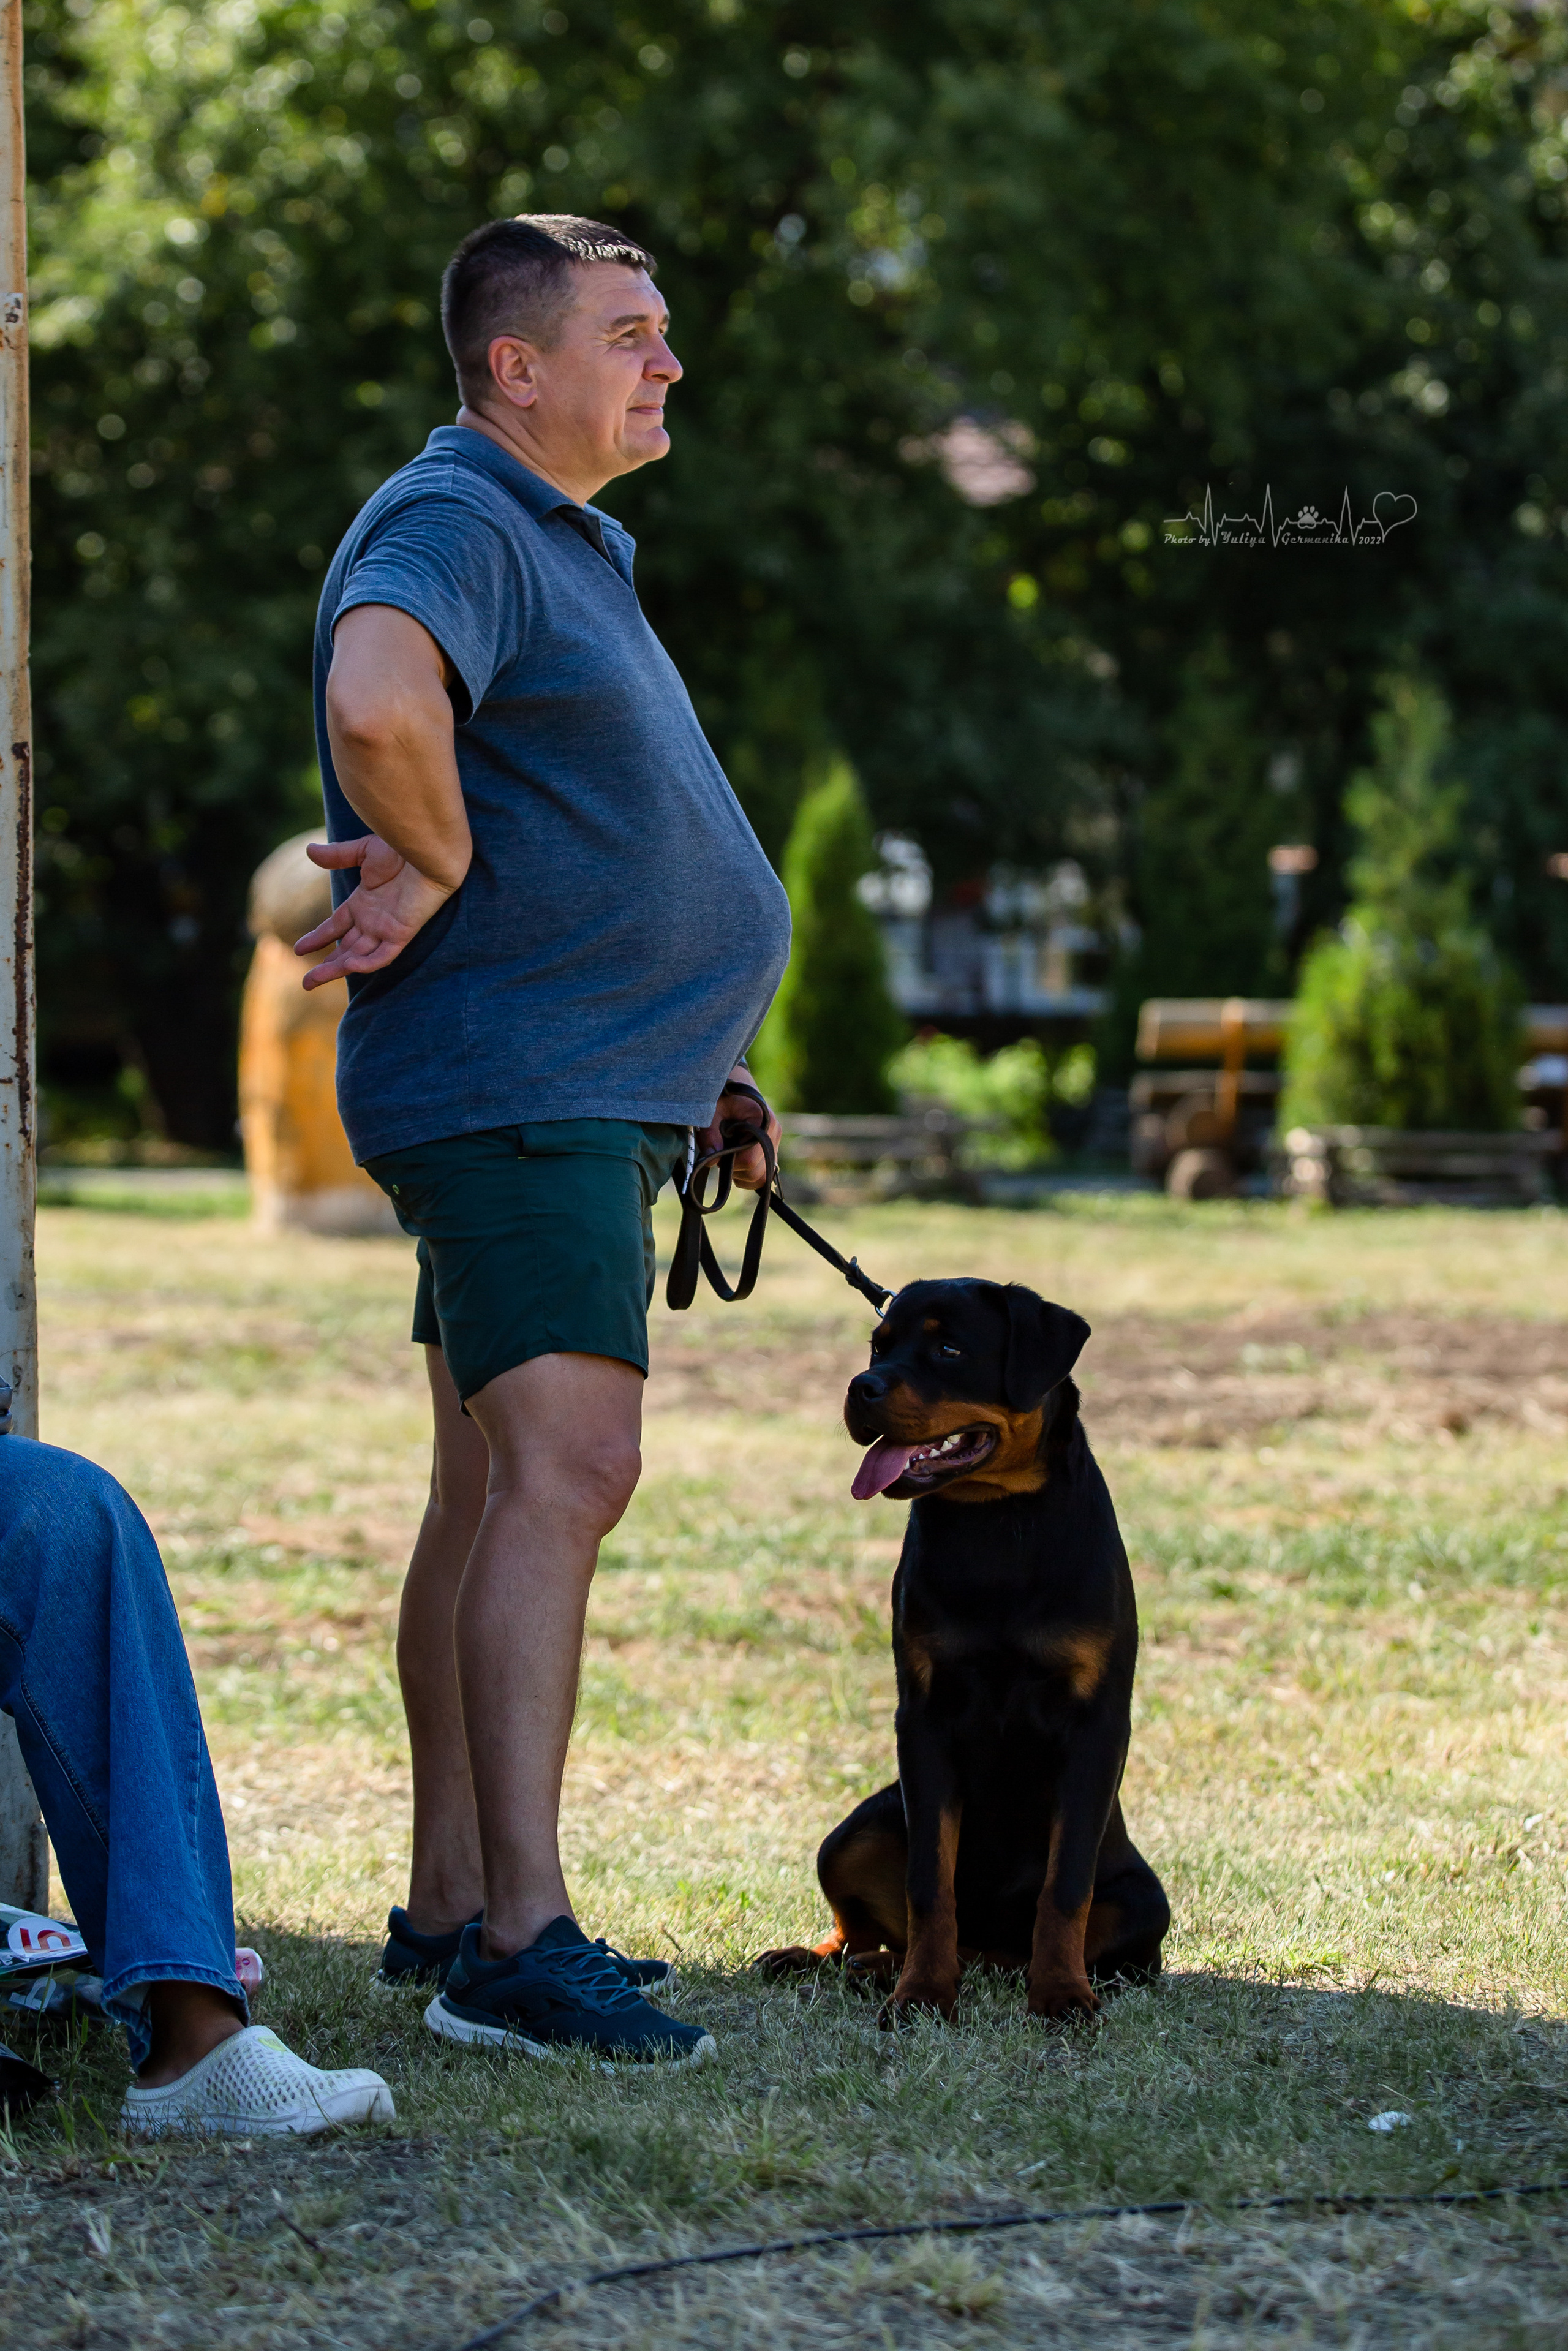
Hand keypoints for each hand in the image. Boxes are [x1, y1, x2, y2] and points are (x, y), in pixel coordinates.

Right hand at [294, 835, 457, 989]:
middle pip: (346, 949)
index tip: (299, 950)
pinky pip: (384, 955)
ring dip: (337, 969)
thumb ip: (338, 856)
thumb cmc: (402, 847)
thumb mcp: (364, 851)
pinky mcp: (401, 932)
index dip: (319, 938)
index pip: (337, 927)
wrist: (426, 848)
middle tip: (306, 983)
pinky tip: (350, 966)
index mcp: (363, 903)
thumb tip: (309, 851)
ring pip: (359, 956)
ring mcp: (386, 928)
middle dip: (326, 966)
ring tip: (313, 981)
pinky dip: (368, 963)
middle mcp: (373, 919)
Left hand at [699, 1067, 780, 1192]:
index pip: (748, 1160)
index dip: (730, 1163)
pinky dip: (750, 1172)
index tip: (717, 1153)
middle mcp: (774, 1134)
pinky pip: (765, 1171)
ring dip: (743, 1173)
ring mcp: (775, 1142)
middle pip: (757, 1172)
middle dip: (736, 1170)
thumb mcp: (711, 1111)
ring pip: (763, 1176)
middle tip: (721, 1155)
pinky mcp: (772, 1147)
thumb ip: (709, 1135)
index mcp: (763, 1123)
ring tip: (729, 1157)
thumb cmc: (722, 1094)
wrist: (735, 1083)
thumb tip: (712, 1160)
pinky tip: (737, 1161)